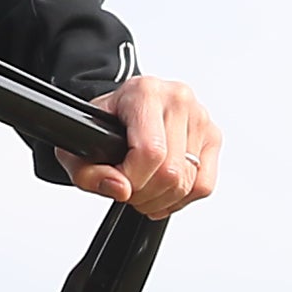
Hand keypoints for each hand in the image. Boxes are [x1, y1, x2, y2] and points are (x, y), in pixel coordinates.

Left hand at [78, 76, 221, 218]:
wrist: (122, 111)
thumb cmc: (104, 126)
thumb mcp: (80, 148)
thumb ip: (89, 174)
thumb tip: (121, 189)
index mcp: (144, 93)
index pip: (150, 152)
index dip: (132, 180)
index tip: (119, 183)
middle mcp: (177, 99)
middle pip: (171, 172)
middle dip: (145, 194)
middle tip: (129, 191)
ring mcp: (199, 117)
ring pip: (188, 182)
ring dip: (162, 199)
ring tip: (144, 190)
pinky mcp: (212, 136)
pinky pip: (204, 184)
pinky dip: (182, 198)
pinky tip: (163, 191)